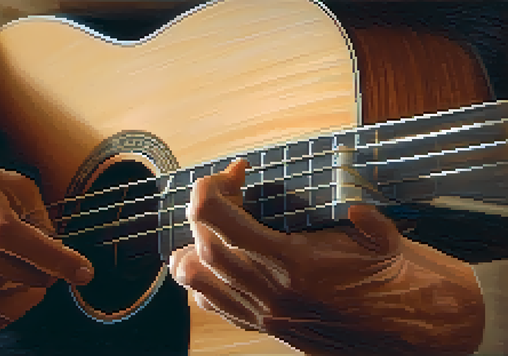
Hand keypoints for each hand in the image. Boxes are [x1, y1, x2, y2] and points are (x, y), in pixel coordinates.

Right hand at [0, 141, 93, 331]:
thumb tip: (57, 248)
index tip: (83, 271)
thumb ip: (34, 211)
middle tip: (52, 273)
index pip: (10, 235)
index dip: (50, 257)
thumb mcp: (1, 179)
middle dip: (38, 277)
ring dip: (21, 297)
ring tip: (32, 284)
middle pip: (1, 271)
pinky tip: (6, 297)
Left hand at [169, 159, 484, 354]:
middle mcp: (272, 294)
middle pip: (205, 246)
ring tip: (213, 226)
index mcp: (296, 265)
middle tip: (232, 189)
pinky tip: (222, 262)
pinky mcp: (269, 330)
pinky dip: (205, 280)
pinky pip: (216, 305)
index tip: (232, 172)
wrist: (421, 335)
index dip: (212, 188)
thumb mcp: (385, 238)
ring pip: (198, 281)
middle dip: (207, 209)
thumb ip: (357, 215)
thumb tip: (343, 197)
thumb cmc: (405, 286)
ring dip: (194, 248)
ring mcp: (267, 316)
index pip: (219, 221)